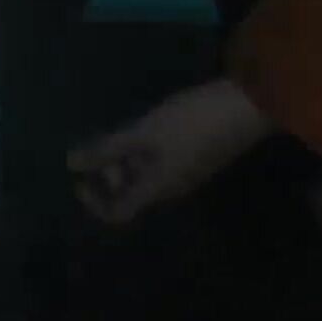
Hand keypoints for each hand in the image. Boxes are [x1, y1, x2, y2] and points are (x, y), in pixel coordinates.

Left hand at [67, 79, 272, 224]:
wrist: (250, 106)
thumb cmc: (192, 122)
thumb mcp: (144, 133)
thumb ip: (107, 149)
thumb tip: (71, 164)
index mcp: (157, 190)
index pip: (118, 214)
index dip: (94, 202)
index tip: (79, 179)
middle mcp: (171, 189)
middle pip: (131, 195)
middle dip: (109, 174)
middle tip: (102, 144)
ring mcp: (187, 173)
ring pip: (145, 177)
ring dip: (126, 161)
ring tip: (121, 132)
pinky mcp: (198, 156)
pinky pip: (160, 164)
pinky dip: (144, 152)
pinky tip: (144, 127)